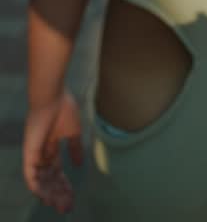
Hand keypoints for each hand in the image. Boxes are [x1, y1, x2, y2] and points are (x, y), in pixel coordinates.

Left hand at [23, 91, 83, 214]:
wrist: (52, 97)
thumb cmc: (63, 109)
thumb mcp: (73, 132)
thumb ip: (75, 148)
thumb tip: (79, 164)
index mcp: (51, 147)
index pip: (56, 171)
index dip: (64, 185)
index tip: (72, 197)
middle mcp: (42, 153)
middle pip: (49, 179)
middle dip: (58, 193)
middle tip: (66, 207)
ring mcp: (35, 154)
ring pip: (41, 180)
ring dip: (49, 193)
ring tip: (58, 204)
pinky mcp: (29, 153)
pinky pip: (30, 175)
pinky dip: (37, 186)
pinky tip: (45, 196)